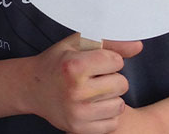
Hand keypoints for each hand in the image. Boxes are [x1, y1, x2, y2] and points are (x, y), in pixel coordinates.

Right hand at [27, 33, 141, 133]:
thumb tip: (138, 45)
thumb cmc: (56, 64)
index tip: (95, 62)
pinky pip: (112, 123)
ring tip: (93, 92)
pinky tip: (92, 106)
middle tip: (93, 78)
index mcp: (74, 66)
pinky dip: (106, 115)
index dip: (109, 60)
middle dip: (111, 79)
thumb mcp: (76, 45)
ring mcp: (78, 112)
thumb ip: (109, 43)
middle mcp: (76, 90)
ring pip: (119, 105)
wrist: (31, 89)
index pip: (116, 61)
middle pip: (122, 83)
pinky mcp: (79, 128)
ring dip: (110, 98)